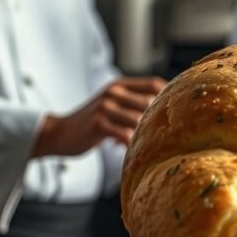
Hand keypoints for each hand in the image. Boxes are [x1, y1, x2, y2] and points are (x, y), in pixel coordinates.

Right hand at [31, 76, 165, 158]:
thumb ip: (132, 105)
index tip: (178, 111)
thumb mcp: (111, 106)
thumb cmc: (91, 122)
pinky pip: (125, 135)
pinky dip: (133, 145)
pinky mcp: (98, 124)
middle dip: (161, 120)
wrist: (58, 133)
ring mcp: (105, 107)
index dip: (169, 96)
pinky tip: (133, 153)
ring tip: (151, 147)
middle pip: (150, 102)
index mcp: (119, 85)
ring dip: (148, 135)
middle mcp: (114, 92)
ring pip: (140, 120)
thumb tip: (163, 113)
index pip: (154, 84)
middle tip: (169, 135)